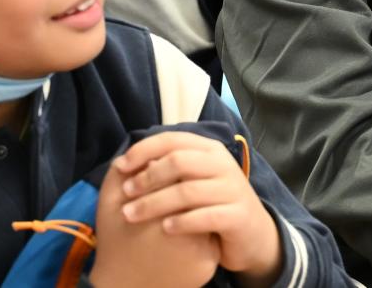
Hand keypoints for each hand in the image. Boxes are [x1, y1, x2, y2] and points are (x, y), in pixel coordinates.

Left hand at [113, 132, 282, 285]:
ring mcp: (233, 189)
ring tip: (132, 215)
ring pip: (188, 191)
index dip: (143, 150)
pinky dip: (182, 222)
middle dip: (147, 177)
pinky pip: (206, 217)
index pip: (173, 140)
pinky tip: (165, 229)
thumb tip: (123, 164)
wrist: (251, 232)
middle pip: (179, 162)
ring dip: (154, 203)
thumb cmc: (212, 203)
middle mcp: (223, 164)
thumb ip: (168, 169)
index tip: (120, 167)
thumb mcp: (193, 179)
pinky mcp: (238, 215)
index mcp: (210, 150)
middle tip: (126, 193)